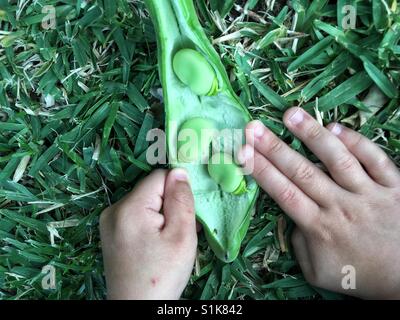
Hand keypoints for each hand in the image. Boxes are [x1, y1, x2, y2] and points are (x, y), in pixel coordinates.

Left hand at [99, 169, 196, 299]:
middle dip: (169, 205)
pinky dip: (150, 224)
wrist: (137, 309)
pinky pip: (135, 216)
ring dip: (161, 216)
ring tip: (168, 242)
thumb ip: (181, 200)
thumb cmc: (162, 275)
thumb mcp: (181, 236)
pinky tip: (156, 244)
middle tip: (178, 233)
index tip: (184, 215)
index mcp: (129, 207)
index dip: (176, 191)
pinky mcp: (110, 233)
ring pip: (145, 203)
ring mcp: (108, 222)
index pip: (159, 177)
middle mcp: (113, 209)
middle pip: (151, 190)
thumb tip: (179, 171)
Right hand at [239, 107, 399, 298]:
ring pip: (336, 159)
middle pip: (301, 172)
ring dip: (312, 135)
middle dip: (274, 148)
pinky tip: (336, 127)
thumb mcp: (319, 273)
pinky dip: (356, 142)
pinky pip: (375, 160)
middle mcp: (340, 206)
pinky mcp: (394, 187)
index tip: (242, 152)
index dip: (261, 171)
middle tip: (253, 127)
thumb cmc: (359, 276)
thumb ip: (299, 245)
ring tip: (290, 114)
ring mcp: (368, 194)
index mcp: (319, 228)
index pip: (283, 193)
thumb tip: (293, 219)